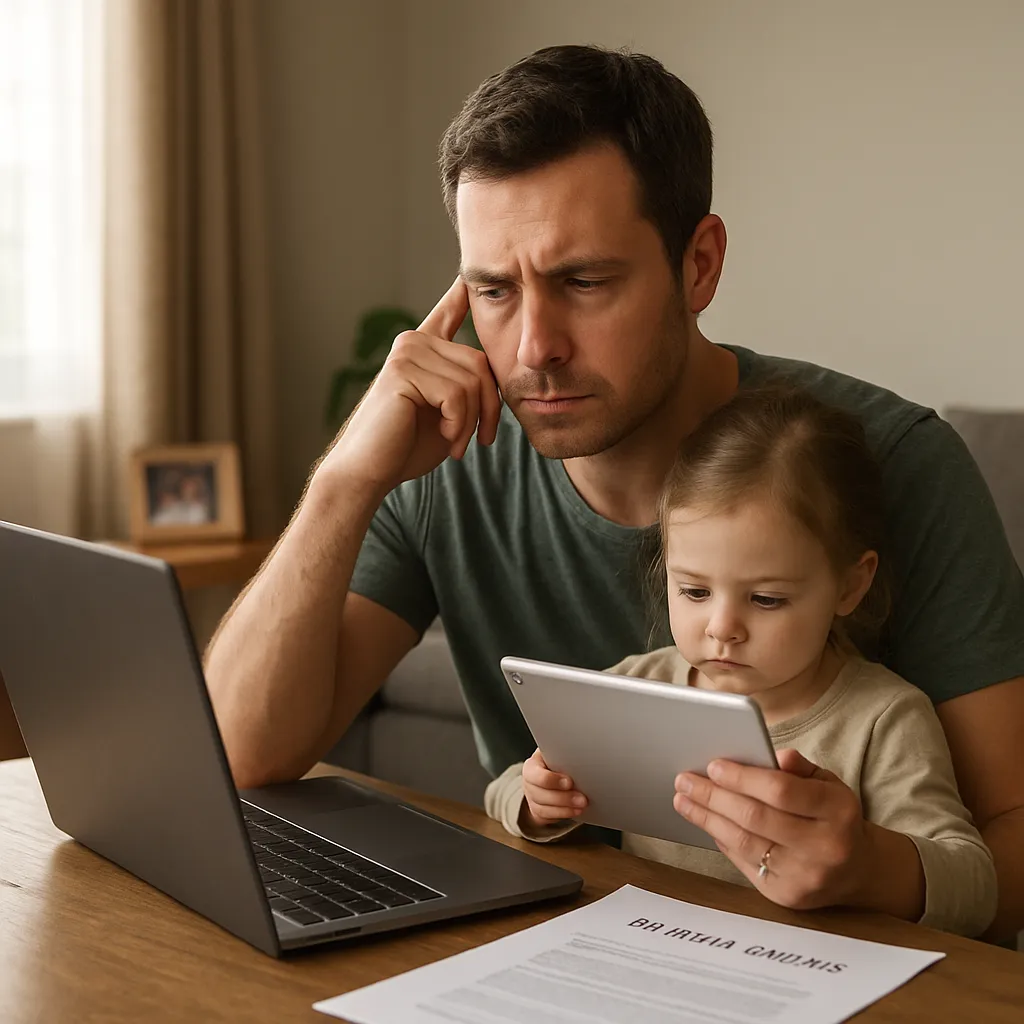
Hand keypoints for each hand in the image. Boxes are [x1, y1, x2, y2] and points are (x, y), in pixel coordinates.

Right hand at [322, 277, 501, 494]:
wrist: (369, 471)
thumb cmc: (407, 448)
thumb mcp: (447, 413)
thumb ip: (467, 389)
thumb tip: (490, 373)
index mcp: (422, 350)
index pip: (449, 312)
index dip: (462, 294)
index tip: (469, 275)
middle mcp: (413, 342)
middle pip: (480, 363)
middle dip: (490, 407)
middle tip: (483, 440)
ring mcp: (407, 352)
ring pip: (471, 382)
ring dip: (472, 422)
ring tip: (457, 444)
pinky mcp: (403, 370)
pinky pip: (456, 395)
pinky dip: (459, 425)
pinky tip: (445, 440)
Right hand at [521, 748, 587, 830]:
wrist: (548, 774)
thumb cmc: (554, 761)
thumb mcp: (556, 754)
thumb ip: (565, 756)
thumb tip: (583, 757)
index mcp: (532, 765)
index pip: (538, 774)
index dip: (553, 780)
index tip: (569, 782)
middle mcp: (528, 782)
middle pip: (541, 793)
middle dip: (563, 797)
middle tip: (582, 798)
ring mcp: (531, 798)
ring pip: (543, 807)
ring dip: (565, 808)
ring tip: (582, 805)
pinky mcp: (537, 810)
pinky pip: (548, 816)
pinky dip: (563, 814)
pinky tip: (575, 811)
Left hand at [673, 749, 873, 910]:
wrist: (858, 870)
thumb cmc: (834, 816)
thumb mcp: (828, 784)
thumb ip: (800, 768)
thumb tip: (774, 755)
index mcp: (837, 811)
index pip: (780, 790)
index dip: (742, 777)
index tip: (713, 765)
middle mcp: (823, 847)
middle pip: (755, 817)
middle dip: (713, 796)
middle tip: (685, 780)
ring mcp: (804, 876)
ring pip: (743, 841)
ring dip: (706, 818)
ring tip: (683, 799)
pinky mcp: (786, 896)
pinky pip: (743, 862)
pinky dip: (721, 839)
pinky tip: (705, 822)